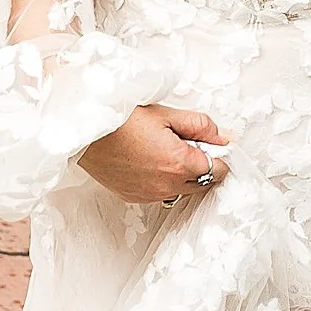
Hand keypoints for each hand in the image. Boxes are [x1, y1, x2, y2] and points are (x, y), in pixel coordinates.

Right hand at [80, 103, 228, 204]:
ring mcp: (149, 195)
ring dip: (183, 175)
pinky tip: (150, 161)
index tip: (212, 144)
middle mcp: (167, 186)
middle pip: (203, 184)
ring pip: (181, 190)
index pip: (218, 170)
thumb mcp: (166, 114)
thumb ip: (201, 126)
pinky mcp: (134, 197)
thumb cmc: (123, 119)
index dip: (219, 155)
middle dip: (203, 166)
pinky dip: (163, 181)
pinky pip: (160, 193)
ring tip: (165, 150)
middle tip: (188, 143)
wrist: (86, 131)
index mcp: (179, 163)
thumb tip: (224, 137)